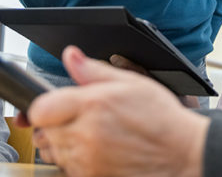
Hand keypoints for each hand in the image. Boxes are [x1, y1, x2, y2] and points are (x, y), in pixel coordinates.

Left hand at [28, 46, 208, 176]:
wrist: (181, 152)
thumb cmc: (160, 118)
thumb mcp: (131, 82)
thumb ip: (93, 70)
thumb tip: (71, 56)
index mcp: (92, 105)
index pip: (40, 110)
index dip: (44, 106)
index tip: (53, 105)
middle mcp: (85, 135)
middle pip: (44, 132)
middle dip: (54, 124)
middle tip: (77, 118)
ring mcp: (87, 161)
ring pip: (53, 152)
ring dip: (62, 144)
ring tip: (88, 135)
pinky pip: (67, 169)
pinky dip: (74, 161)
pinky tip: (94, 151)